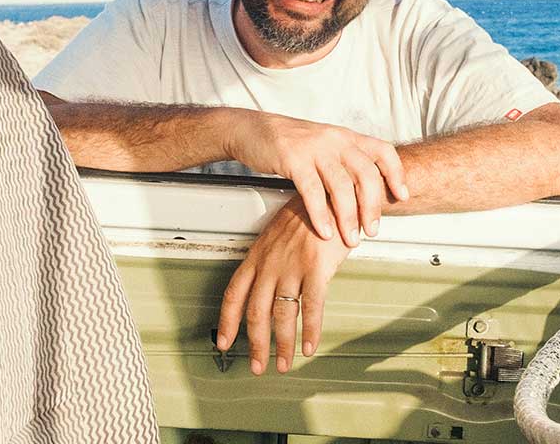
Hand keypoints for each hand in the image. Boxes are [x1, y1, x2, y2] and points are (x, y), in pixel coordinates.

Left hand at [215, 198, 351, 374]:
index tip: (224, 342)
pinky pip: (311, 307)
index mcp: (258, 254)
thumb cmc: (312, 213)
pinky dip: (309, 331)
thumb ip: (272, 258)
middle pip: (256, 312)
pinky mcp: (317, 267)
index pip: (234, 293)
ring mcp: (292, 265)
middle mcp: (270, 262)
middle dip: (255, 344)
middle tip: (257, 366)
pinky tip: (308, 346)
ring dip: (282, 345)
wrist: (335, 194)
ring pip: (282, 315)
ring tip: (284, 363)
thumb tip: (268, 284)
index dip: (228, 321)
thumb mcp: (282, 232)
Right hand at [221, 110, 408, 246]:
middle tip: (372, 230)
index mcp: (346, 137)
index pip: (383, 151)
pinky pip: (312, 191)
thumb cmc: (291, 143)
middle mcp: (335, 140)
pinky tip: (324, 230)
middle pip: (366, 174)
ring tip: (350, 238)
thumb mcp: (325, 146)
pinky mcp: (293, 159)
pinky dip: (320, 214)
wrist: (253, 130)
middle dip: (372, 206)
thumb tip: (368, 192)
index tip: (402, 197)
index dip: (396, 174)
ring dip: (348, 216)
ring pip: (341, 186)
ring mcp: (315, 148)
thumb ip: (346, 164)